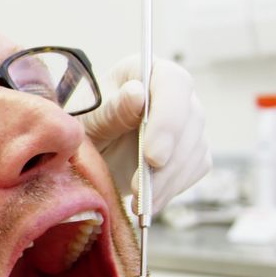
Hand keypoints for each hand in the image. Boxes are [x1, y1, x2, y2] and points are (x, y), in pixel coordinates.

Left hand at [82, 55, 211, 212]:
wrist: (83, 151)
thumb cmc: (81, 127)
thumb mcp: (86, 120)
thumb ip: (110, 110)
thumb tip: (138, 94)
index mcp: (146, 72)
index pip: (173, 84)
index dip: (168, 120)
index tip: (153, 157)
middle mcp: (174, 93)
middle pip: (190, 122)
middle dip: (167, 163)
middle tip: (141, 191)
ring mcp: (186, 122)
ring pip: (194, 150)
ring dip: (167, 182)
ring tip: (139, 204)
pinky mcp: (190, 150)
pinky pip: (193, 170)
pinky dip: (171, 190)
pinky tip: (148, 204)